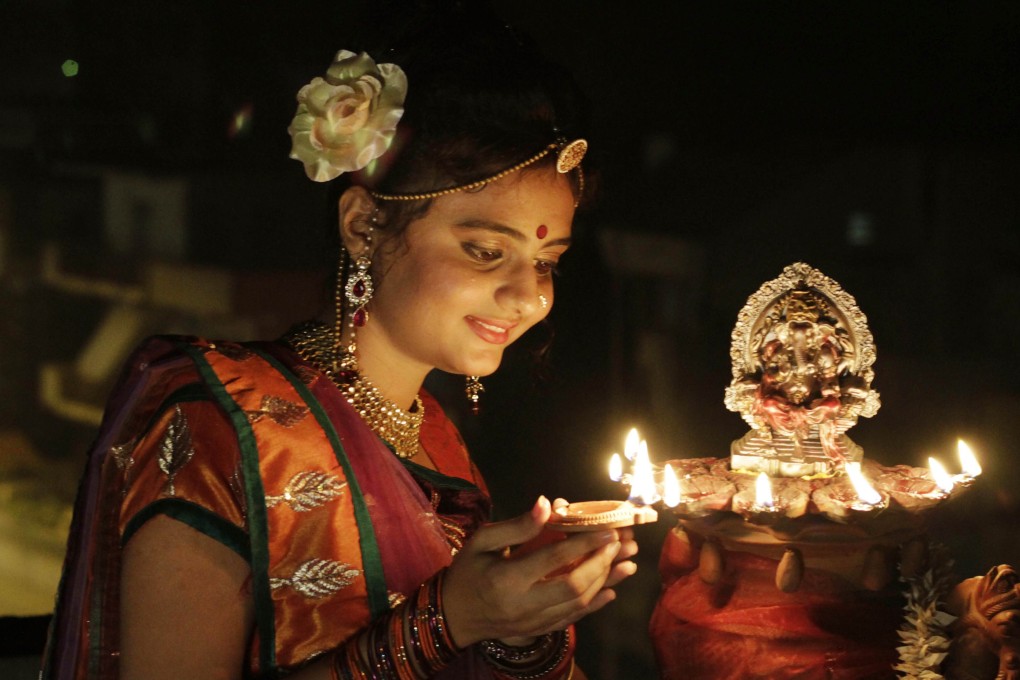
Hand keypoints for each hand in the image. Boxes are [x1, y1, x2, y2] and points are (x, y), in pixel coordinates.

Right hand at [443, 496, 635, 646]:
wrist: (454, 616)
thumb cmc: (468, 571)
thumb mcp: (482, 541)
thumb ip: (516, 526)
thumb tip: (547, 503)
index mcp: (506, 579)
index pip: (552, 559)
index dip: (583, 543)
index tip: (608, 530)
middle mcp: (522, 604)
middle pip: (572, 586)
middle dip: (601, 563)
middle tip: (621, 544)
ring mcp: (532, 622)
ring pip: (578, 604)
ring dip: (606, 582)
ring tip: (628, 563)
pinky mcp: (538, 631)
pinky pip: (573, 619)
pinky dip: (595, 606)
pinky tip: (612, 591)